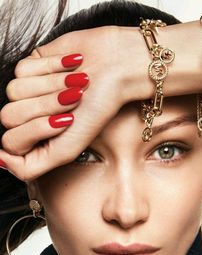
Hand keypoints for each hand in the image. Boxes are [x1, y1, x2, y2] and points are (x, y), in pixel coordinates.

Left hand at [0, 26, 131, 180]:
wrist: (116, 69)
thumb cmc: (97, 111)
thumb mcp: (66, 151)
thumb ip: (28, 167)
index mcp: (37, 140)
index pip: (11, 143)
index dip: (37, 130)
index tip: (64, 122)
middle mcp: (30, 117)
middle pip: (8, 116)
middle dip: (45, 106)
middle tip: (73, 102)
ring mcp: (29, 92)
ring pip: (14, 91)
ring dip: (50, 86)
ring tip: (76, 83)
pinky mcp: (31, 66)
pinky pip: (22, 69)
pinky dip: (50, 67)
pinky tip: (71, 68)